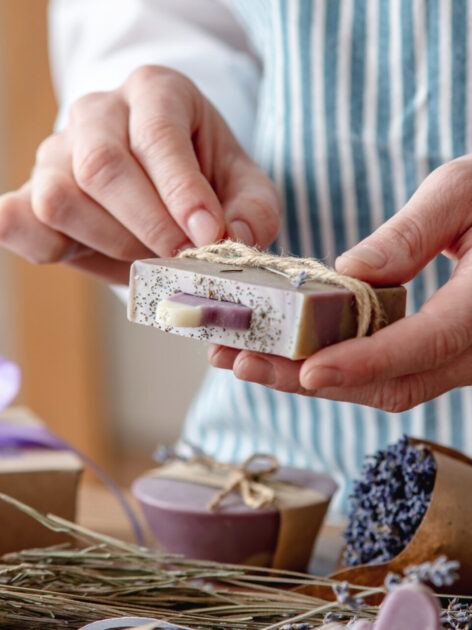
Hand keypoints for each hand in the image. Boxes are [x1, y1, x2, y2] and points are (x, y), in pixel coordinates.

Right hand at [0, 66, 279, 282]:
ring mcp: (59, 151)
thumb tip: (236, 240)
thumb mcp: (246, 190)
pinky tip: (80, 253)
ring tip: (147, 257)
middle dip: (147, 226)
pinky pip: (16, 219)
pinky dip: (41, 245)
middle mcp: (99, 112)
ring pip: (60, 198)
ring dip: (109, 242)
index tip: (208, 237)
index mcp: (156, 92)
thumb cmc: (209, 182)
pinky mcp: (34, 191)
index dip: (182, 193)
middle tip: (181, 259)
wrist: (167, 186)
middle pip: (102, 166)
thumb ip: (254, 213)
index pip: (157, 136)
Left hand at [209, 156, 471, 411]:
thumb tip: (351, 271)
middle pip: (392, 383)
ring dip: (315, 380)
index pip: (424, 344)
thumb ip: (413, 232)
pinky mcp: (439, 355)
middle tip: (244, 363)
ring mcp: (459, 358)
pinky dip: (338, 368)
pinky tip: (289, 353)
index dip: (364, 362)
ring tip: (248, 360)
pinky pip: (389, 374)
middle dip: (313, 379)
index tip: (308, 369)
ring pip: (386, 387)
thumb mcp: (463, 193)